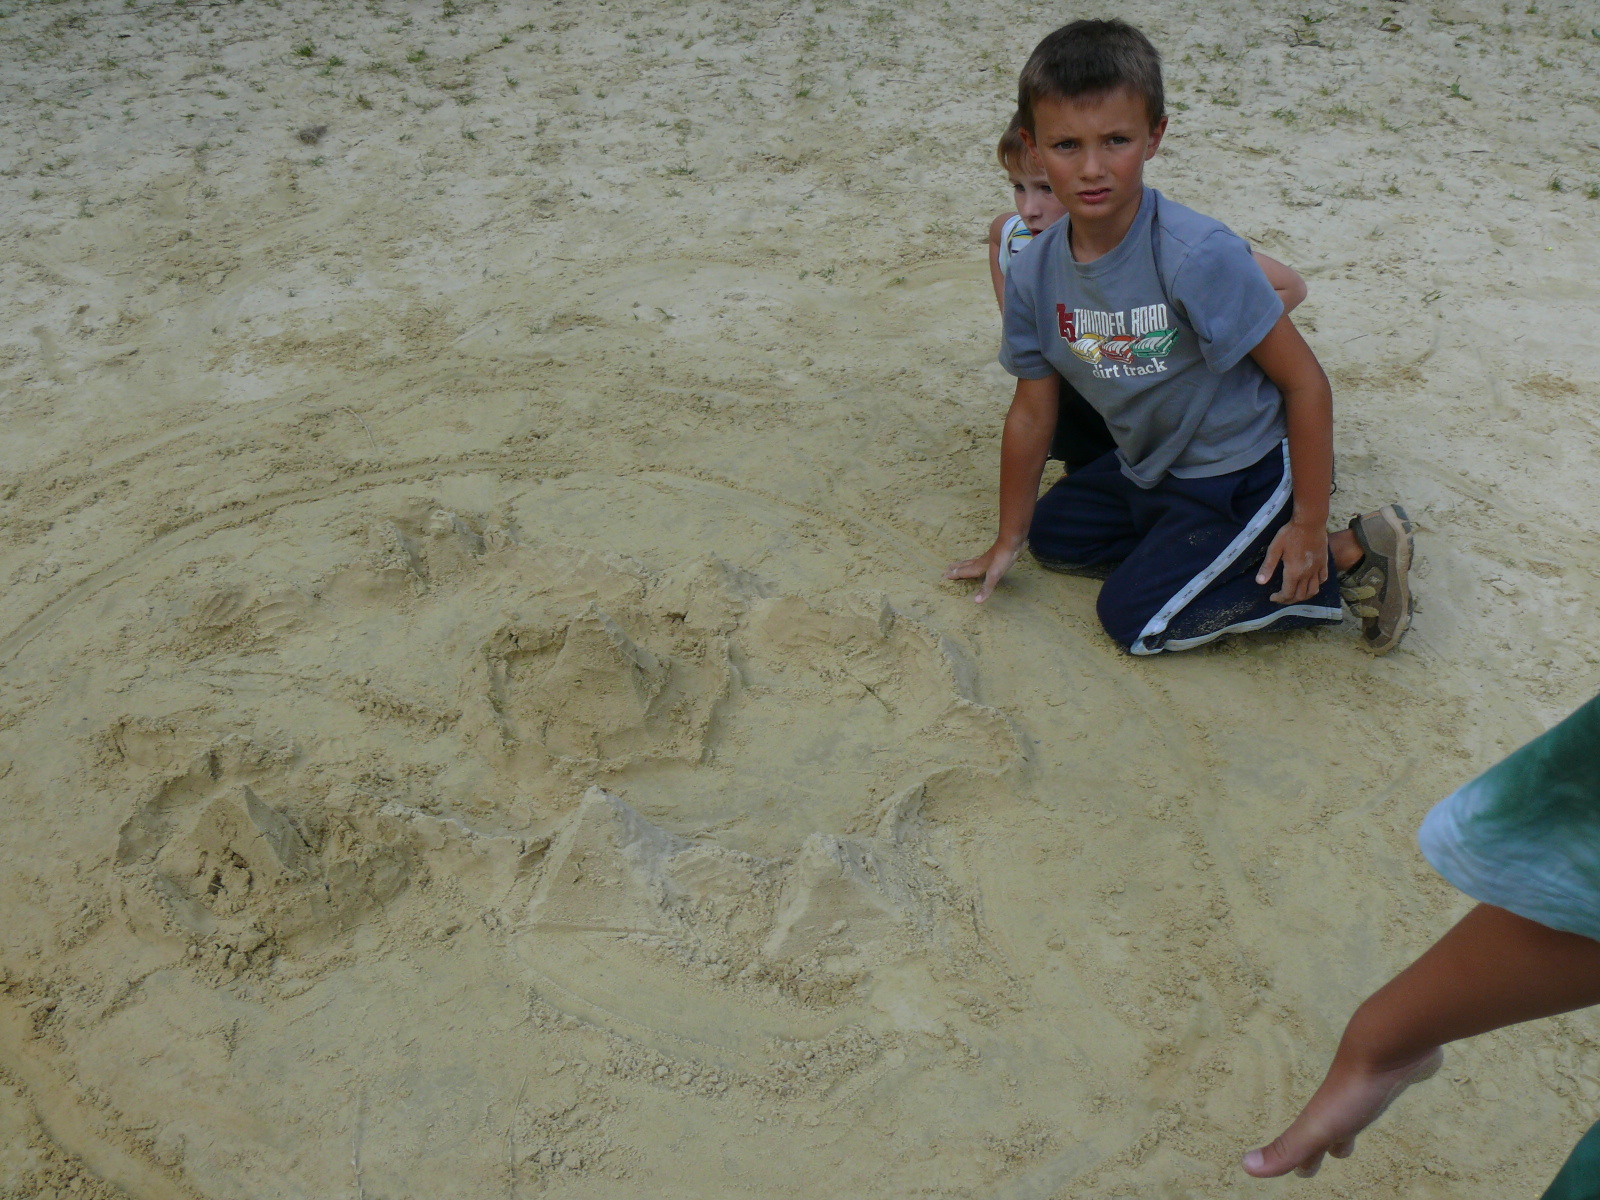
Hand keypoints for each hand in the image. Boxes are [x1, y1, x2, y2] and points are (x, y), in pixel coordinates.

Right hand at [944, 539, 1023, 602]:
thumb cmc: (1002, 558)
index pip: (962, 572)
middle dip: (956, 568)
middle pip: (964, 565)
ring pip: (971, 562)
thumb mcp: (994, 575)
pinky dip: (975, 562)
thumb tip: (976, 602)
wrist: (1012, 542)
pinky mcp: (994, 557)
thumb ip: (986, 588)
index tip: (943, 576)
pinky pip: (980, 561)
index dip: (953, 575)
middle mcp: (979, 563)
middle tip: (947, 568)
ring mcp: (987, 559)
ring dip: (964, 564)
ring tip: (959, 564)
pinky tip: (981, 562)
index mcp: (977, 567)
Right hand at [1243, 1047, 1441, 1177]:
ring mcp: (1368, 1093)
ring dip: (1350, 1127)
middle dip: (1326, 1147)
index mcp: (1324, 1121)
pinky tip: (1387, 1094)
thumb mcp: (1318, 1127)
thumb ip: (1287, 1148)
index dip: (1304, 1161)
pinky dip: (1381, 1099)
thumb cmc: (1352, 1089)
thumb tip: (1246, 1167)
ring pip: (1355, 1115)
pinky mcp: (1394, 1081)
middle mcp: (1343, 1108)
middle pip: (1332, 1133)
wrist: (1387, 1045)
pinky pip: (1385, 1092)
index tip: (1302, 1172)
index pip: (1310, 1147)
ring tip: (1350, 1132)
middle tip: (1325, 1157)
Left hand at [1257, 518, 1329, 602]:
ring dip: (1303, 596)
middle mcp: (1307, 574)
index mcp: (1294, 572)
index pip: (1287, 594)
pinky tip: (1310, 583)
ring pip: (1313, 591)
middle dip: (1289, 600)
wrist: (1310, 522)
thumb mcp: (1275, 548)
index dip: (1279, 599)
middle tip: (1281, 598)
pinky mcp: (1324, 563)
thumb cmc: (1290, 533)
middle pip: (1300, 595)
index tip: (1272, 597)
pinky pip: (1322, 579)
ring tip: (1295, 594)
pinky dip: (1316, 586)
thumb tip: (1260, 582)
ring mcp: (1318, 569)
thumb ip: (1268, 566)